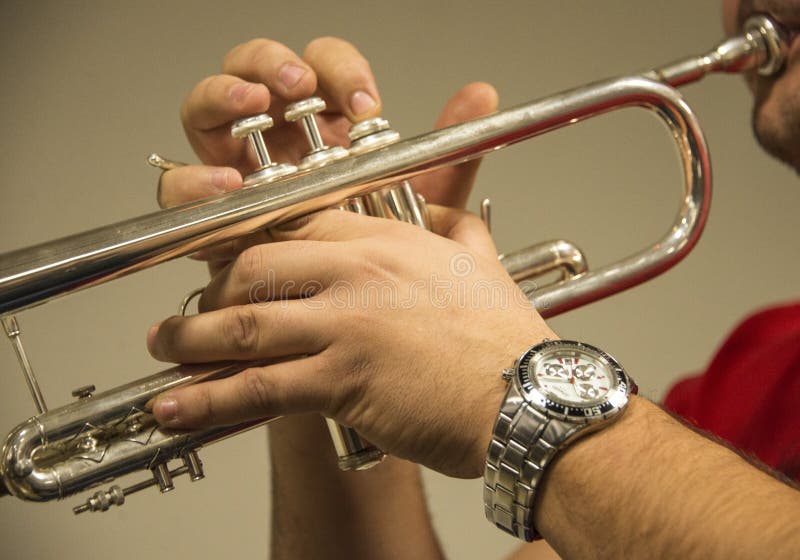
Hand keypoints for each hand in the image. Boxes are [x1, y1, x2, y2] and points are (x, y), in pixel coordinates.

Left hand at [148, 209, 555, 477]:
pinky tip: (175, 406)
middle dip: (213, 289)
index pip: (294, 222)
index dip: (249, 240)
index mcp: (387, 240)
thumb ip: (460, 225)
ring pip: (242, 322)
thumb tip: (456, 208)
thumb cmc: (507, 340)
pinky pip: (258, 386)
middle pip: (254, 266)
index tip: (227, 258)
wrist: (532, 398)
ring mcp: (346, 324)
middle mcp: (359, 272)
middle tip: (197, 309)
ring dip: (190, 338)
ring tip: (164, 347)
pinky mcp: (342, 379)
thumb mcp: (482, 263)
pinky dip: (207, 398)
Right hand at [156, 36, 497, 272]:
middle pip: (248, 72)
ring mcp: (232, 172)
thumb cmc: (372, 266)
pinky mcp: (206, 215)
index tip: (362, 101)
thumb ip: (443, 154)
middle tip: (296, 86)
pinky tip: (224, 183)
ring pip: (204, 114)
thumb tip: (479, 94)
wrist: (346, 326)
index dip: (334, 70)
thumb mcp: (411, 209)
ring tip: (250, 108)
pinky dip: (194, 179)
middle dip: (267, 67)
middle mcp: (271, 144)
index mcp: (318, 131)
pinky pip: (181, 188)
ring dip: (222, 101)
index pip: (317, 70)